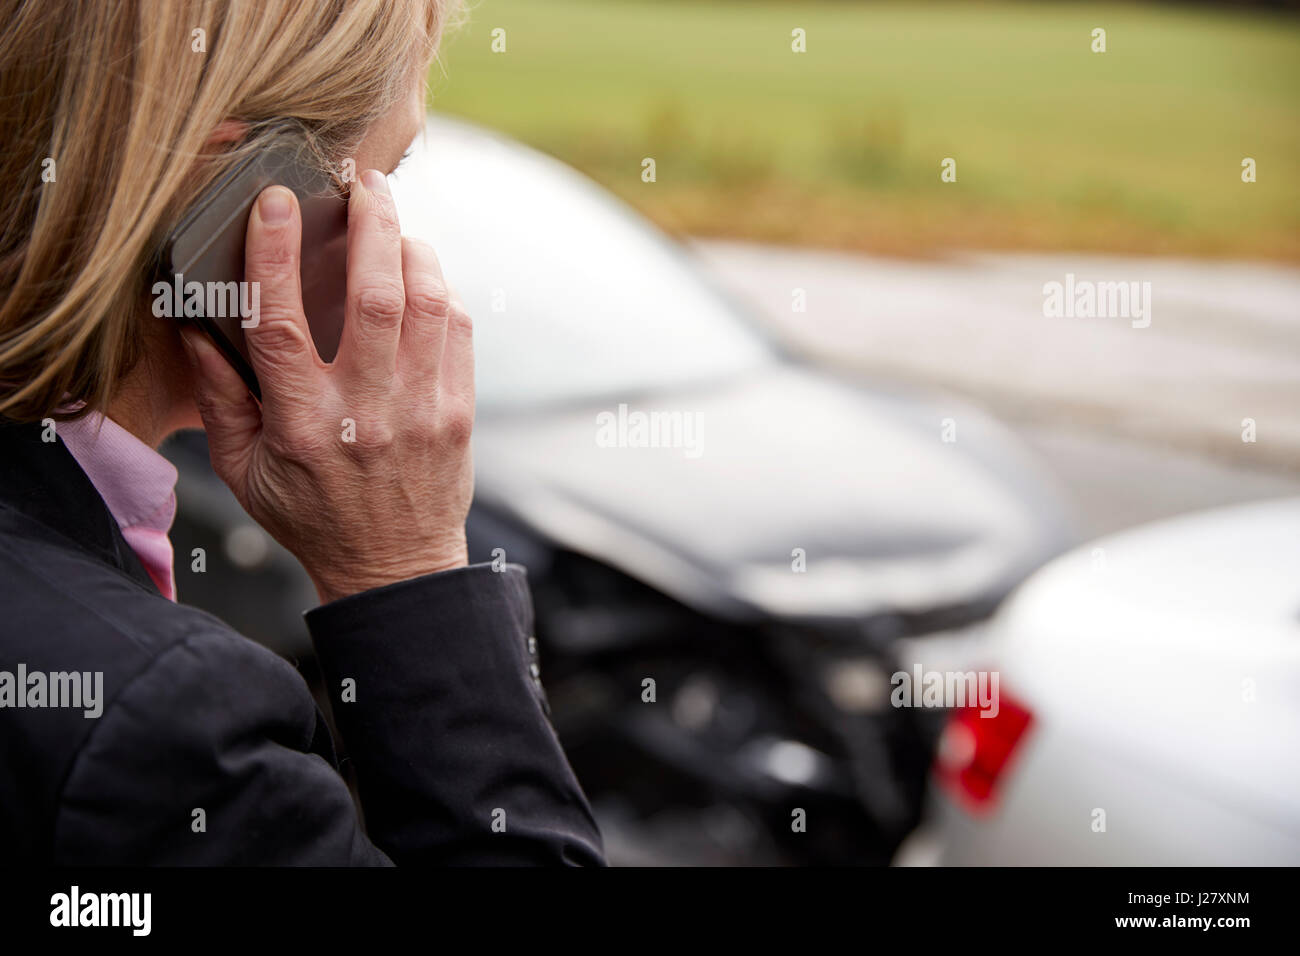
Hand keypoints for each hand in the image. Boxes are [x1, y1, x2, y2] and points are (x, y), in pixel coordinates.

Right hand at [181, 169, 473, 603]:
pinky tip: (422, 272)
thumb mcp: (245, 472)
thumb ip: (219, 400)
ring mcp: (421, 411)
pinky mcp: (457, 414)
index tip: (277, 201)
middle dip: (371, 224)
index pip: (282, 324)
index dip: (275, 254)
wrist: (395, 567)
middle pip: (374, 296)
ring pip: (427, 305)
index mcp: (303, 424)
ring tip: (393, 220)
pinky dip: (440, 290)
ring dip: (412, 248)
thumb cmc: (312, 518)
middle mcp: (366, 412)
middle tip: (363, 181)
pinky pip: (456, 332)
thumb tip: (194, 329)